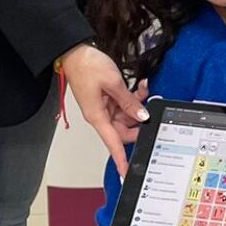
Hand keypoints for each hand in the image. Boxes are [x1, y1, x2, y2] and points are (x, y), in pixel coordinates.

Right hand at [58, 43, 149, 176]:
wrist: (75, 53)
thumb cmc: (87, 67)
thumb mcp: (113, 83)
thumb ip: (129, 101)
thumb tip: (141, 116)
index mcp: (97, 117)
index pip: (113, 144)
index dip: (121, 159)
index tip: (127, 172)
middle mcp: (100, 115)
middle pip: (124, 130)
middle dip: (138, 121)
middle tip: (150, 110)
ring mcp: (103, 107)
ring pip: (126, 116)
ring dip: (137, 105)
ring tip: (143, 91)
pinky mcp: (106, 99)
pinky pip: (123, 105)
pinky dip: (132, 98)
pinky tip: (139, 87)